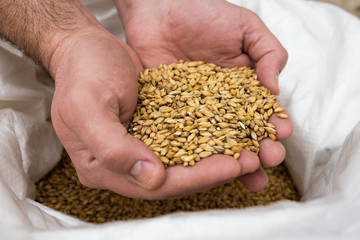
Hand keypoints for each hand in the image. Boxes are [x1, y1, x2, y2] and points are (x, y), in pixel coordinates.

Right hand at [49, 27, 244, 198]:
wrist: (86, 48)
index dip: (195, 178)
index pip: (155, 185)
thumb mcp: (88, 107)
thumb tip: (151, 178)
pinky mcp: (153, 131)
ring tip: (249, 149)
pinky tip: (231, 134)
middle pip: (174, 179)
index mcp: (101, 167)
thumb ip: (113, 147)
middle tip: (249, 160)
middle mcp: (123, 164)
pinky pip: (185, 141)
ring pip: (184, 162)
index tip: (230, 166)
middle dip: (213, 171)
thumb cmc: (82, 73)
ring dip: (216, 157)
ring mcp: (139, 148)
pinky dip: (208, 139)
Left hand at [116, 0, 292, 191]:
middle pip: (242, 135)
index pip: (262, 112)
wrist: (159, 7)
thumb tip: (275, 89)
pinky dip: (191, 154)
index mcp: (242, 88)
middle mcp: (220, 105)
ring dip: (231, 161)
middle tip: (268, 160)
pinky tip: (203, 167)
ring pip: (215, 144)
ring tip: (245, 174)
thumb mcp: (245, 28)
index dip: (274, 125)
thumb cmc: (204, 13)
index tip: (281, 134)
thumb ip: (268, 53)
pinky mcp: (169, 115)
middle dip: (258, 150)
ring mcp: (194, 113)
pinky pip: (180, 137)